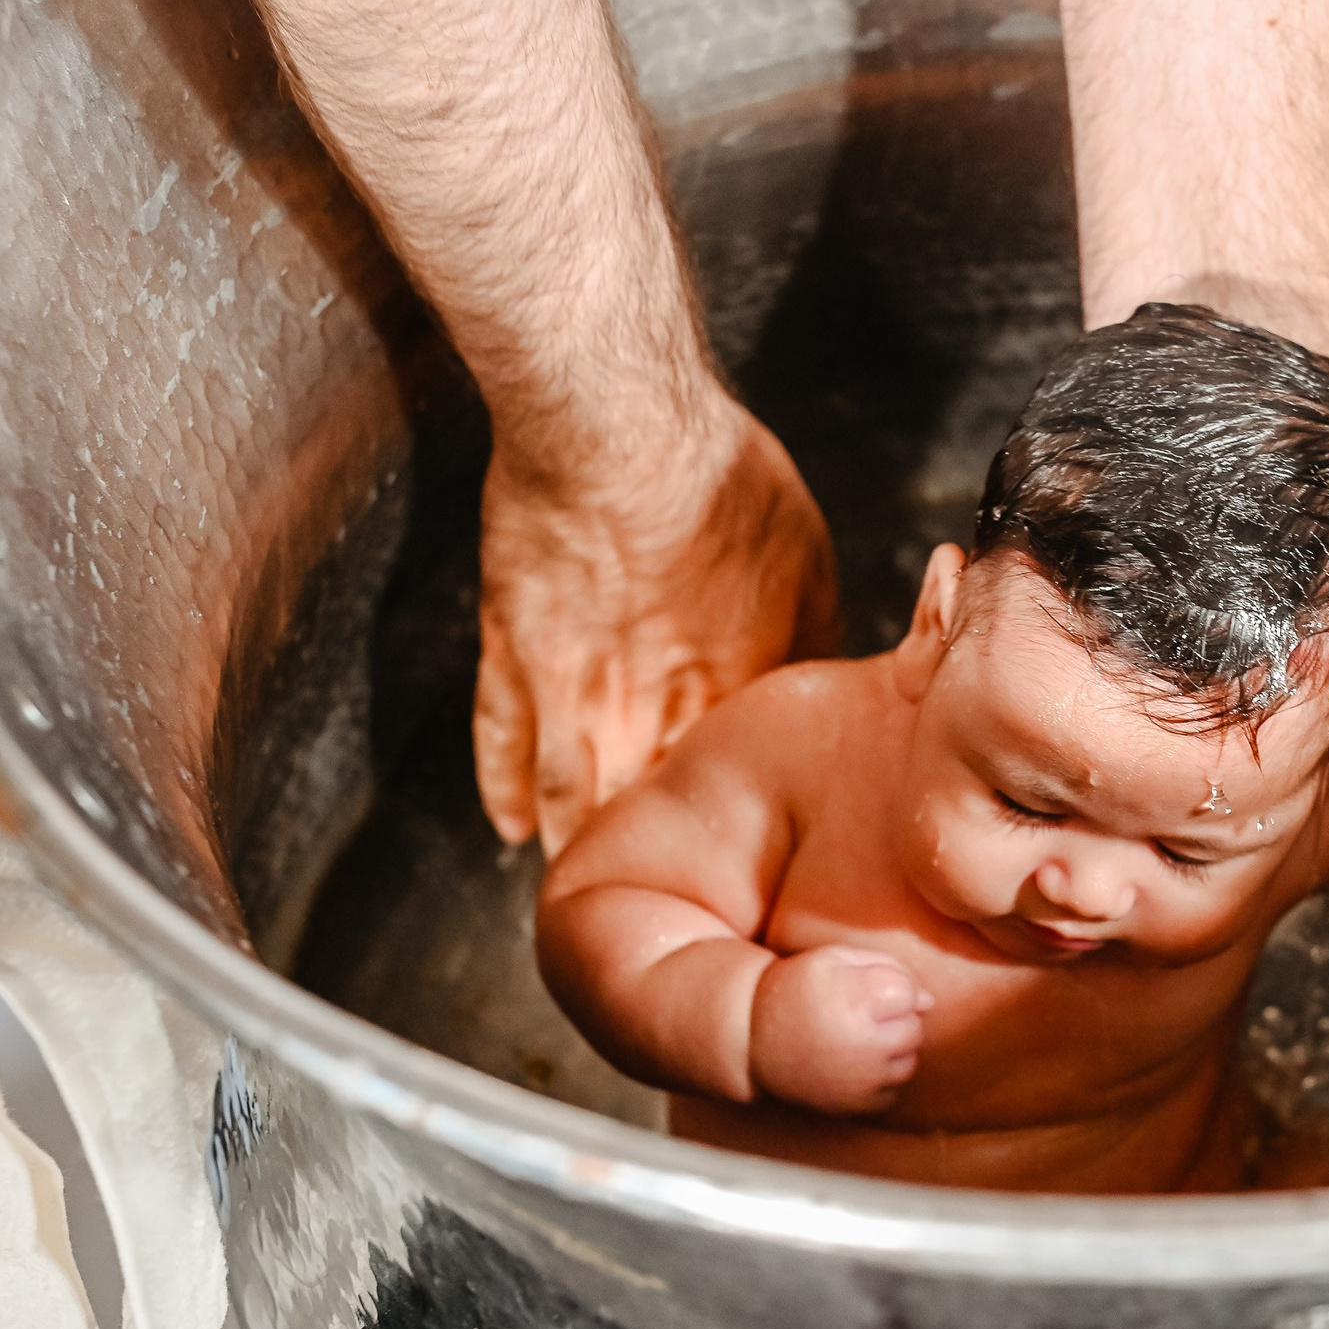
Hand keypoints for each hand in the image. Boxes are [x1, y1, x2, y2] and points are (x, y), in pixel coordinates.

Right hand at [475, 398, 839, 855]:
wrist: (619, 430)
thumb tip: (825, 673)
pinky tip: (512, 828)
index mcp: (726, 696)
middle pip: (646, 813)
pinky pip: (502, 748)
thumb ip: (808, 637)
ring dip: (578, 845)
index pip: (733, 793)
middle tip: (658, 898)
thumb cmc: (718, 482)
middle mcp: (645, 714)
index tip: (744, 868)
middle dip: (653, 861)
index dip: (735, 831)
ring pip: (568, 801)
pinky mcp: (511, 656)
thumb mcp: (806, 562)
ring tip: (586, 882)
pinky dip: (505, 795)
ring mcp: (570, 694)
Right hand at [749, 946, 932, 1114]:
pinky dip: (882, 1077)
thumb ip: (888, 969)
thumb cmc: (798, 991)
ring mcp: (864, 1079)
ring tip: (857, 1037)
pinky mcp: (859, 1105)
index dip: (888, 987)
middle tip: (858, 1014)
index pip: (909, 994)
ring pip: (909, 1060)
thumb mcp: (834, 959)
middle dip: (893, 1018)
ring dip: (892, 1048)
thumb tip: (930, 1002)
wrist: (755, 1040)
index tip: (861, 989)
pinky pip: (895, 1090)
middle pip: (913, 1027)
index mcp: (859, 1000)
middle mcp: (866, 1043)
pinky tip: (856, 1062)